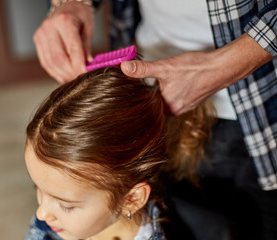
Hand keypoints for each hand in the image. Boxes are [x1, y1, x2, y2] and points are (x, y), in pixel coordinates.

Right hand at [33, 1, 93, 82]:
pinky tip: (63, 76)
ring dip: (62, 74)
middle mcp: (50, 27)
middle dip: (71, 72)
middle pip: (59, 58)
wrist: (66, 5)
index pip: (72, 49)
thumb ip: (87, 48)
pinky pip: (45, 61)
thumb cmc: (79, 15)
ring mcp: (41, 34)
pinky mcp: (37, 40)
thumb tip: (88, 66)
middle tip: (81, 79)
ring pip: (50, 62)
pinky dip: (54, 72)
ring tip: (73, 78)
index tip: (86, 75)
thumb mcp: (88, 28)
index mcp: (65, 21)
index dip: (79, 65)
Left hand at [121, 34, 273, 114]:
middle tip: (155, 77)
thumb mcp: (165, 67)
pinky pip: (177, 96)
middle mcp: (175, 111)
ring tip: (167, 77)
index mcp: (166, 107)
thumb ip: (143, 69)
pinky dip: (175, 88)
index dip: (141, 91)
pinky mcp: (192, 101)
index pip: (146, 103)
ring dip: (164, 88)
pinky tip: (178, 79)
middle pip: (156, 100)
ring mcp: (185, 107)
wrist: (222, 68)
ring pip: (167, 97)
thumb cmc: (195, 69)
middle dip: (153, 89)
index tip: (137, 84)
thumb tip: (124, 67)